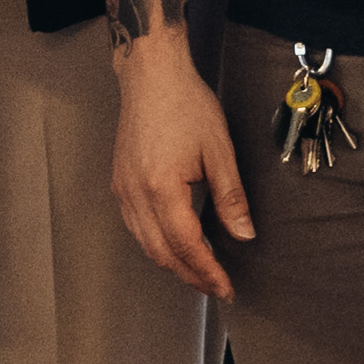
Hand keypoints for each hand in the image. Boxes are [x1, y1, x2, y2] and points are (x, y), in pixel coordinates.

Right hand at [107, 35, 248, 299]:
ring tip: (201, 272)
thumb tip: (244, 234)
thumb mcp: (219, 150)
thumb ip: (231, 197)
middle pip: (161, 254)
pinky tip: (175, 245)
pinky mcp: (120, 184)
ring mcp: (123, 191)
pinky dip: (156, 245)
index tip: (226, 288)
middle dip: (190, 276)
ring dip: (173, 264)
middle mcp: (135, 195)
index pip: (186, 246)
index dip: (208, 272)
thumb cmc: (185, 104)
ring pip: (145, 245)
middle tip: (217, 287)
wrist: (151, 75)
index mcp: (161, 188)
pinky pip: (136, 228)